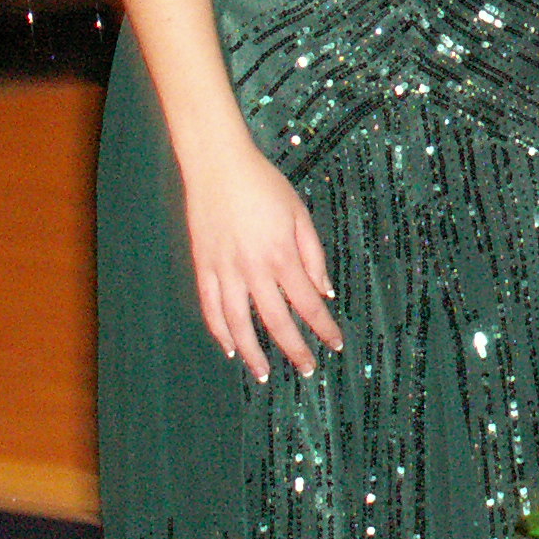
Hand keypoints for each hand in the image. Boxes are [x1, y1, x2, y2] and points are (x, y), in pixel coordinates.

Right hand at [181, 136, 345, 381]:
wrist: (217, 164)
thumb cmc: (263, 184)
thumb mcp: (299, 213)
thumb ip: (313, 255)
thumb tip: (325, 291)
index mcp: (282, 255)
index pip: (308, 303)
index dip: (323, 327)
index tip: (335, 345)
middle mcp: (253, 269)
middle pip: (276, 321)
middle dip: (294, 349)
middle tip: (306, 370)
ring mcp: (225, 270)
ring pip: (239, 324)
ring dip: (253, 353)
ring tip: (263, 374)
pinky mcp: (203, 266)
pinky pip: (211, 308)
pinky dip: (220, 332)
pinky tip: (230, 348)